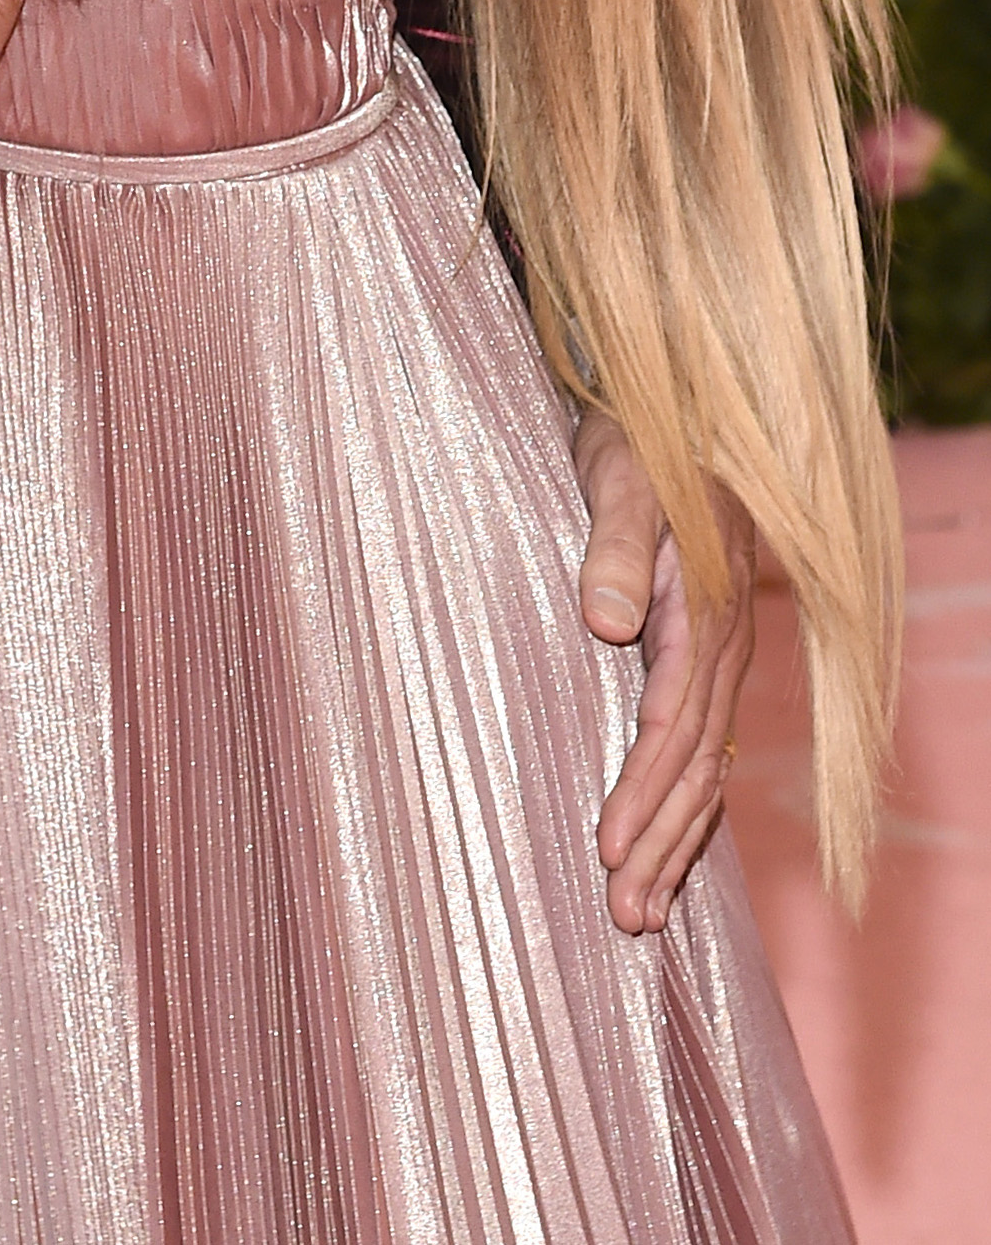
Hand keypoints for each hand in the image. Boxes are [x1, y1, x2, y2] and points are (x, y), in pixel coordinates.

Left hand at [576, 413, 755, 934]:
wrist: (674, 415)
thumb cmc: (639, 444)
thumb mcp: (620, 480)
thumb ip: (617, 549)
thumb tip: (606, 621)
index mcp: (707, 613)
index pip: (673, 724)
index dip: (642, 790)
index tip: (610, 847)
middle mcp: (723, 647)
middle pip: (695, 766)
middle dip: (661, 843)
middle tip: (625, 915)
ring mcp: (719, 659)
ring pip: (705, 770)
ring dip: (675, 843)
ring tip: (641, 912)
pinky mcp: (705, 660)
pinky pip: (703, 750)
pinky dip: (686, 808)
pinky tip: (666, 851)